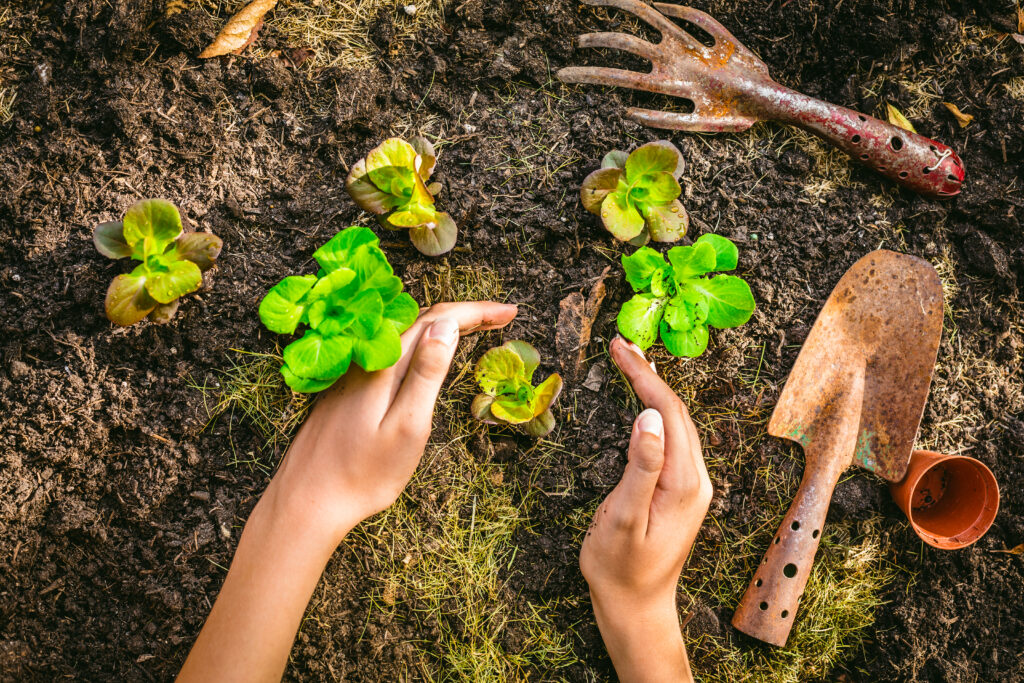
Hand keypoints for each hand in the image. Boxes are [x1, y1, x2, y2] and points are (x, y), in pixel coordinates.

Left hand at [178, 301, 516, 682]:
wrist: (306, 502)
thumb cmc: (362, 475)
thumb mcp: (407, 427)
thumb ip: (426, 374)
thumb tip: (448, 326)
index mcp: (384, 365)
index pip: (437, 319)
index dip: (476, 311)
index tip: (510, 312)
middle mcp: (367, 360)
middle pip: (420, 320)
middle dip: (464, 314)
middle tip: (502, 318)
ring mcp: (353, 373)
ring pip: (403, 334)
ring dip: (441, 326)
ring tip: (475, 328)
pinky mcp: (345, 389)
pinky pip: (389, 350)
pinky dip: (419, 343)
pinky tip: (428, 355)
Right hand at [580, 336, 712, 682]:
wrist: (635, 608)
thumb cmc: (621, 569)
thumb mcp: (623, 519)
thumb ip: (640, 467)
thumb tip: (647, 417)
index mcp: (685, 482)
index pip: (668, 413)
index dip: (644, 376)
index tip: (619, 349)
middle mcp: (696, 479)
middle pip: (676, 412)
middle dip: (649, 374)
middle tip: (619, 345)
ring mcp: (691, 485)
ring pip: (676, 423)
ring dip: (652, 389)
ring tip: (628, 361)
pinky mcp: (680, 491)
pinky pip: (671, 439)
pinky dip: (654, 411)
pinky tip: (642, 400)